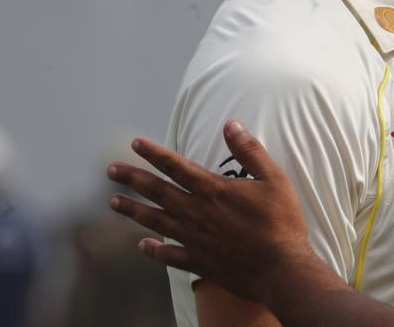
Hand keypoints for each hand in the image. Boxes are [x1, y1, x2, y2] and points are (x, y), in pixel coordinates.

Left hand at [106, 120, 318, 304]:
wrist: (281, 269)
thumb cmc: (282, 221)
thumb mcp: (274, 178)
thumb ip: (250, 150)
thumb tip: (231, 124)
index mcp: (213, 190)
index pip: (176, 166)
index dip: (155, 153)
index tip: (135, 143)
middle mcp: (196, 213)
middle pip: (157, 192)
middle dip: (133, 178)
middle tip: (111, 170)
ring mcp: (194, 239)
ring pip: (155, 221)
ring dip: (133, 210)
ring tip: (113, 202)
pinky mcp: (198, 261)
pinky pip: (169, 255)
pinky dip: (154, 250)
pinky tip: (143, 246)